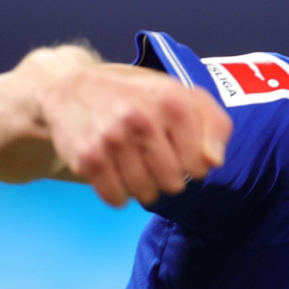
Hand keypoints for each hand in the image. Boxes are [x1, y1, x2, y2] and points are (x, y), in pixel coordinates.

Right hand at [38, 64, 232, 206]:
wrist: (74, 90)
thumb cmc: (140, 97)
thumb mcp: (185, 97)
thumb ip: (214, 125)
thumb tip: (213, 162)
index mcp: (173, 103)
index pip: (198, 164)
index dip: (193, 166)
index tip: (181, 153)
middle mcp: (141, 119)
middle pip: (173, 183)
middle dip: (169, 178)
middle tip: (156, 160)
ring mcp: (112, 139)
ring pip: (145, 193)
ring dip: (144, 187)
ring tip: (136, 165)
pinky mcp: (88, 157)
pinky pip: (116, 198)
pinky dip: (119, 193)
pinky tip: (116, 172)